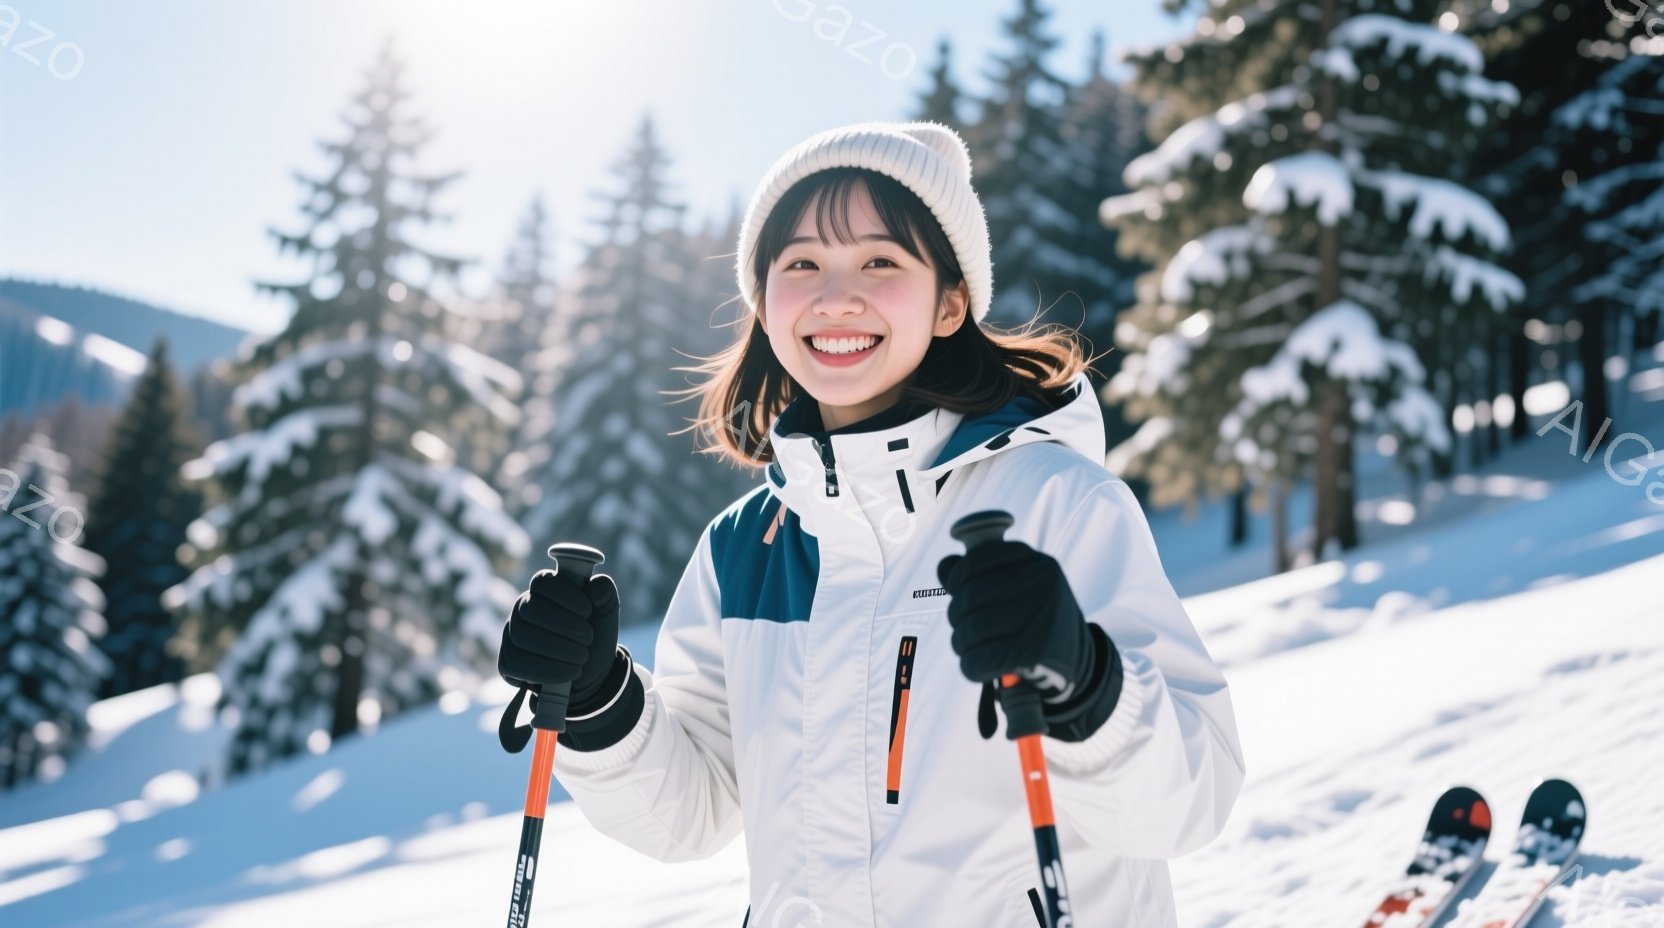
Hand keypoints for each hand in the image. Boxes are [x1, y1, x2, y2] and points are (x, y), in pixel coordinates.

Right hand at [498, 568, 620, 713]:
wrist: (591, 673)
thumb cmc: (594, 635)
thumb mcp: (606, 613)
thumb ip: (605, 594)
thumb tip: (597, 587)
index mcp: (544, 591)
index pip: (542, 581)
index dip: (564, 595)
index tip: (588, 611)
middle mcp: (522, 609)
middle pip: (529, 609)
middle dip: (563, 625)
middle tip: (588, 638)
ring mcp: (511, 635)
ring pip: (522, 636)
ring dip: (558, 648)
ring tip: (583, 656)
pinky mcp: (508, 662)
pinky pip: (516, 664)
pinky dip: (548, 670)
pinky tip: (570, 672)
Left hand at [936, 539, 1094, 704]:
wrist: (1079, 666)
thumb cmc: (1037, 622)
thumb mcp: (1019, 588)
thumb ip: (980, 574)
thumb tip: (945, 567)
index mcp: (1039, 564)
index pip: (977, 559)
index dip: (958, 576)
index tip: (959, 589)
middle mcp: (1043, 587)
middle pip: (969, 597)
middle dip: (958, 616)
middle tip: (965, 628)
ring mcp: (1040, 621)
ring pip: (970, 630)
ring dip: (963, 643)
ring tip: (974, 648)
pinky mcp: (1033, 656)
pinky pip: (977, 660)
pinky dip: (972, 667)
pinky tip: (982, 667)